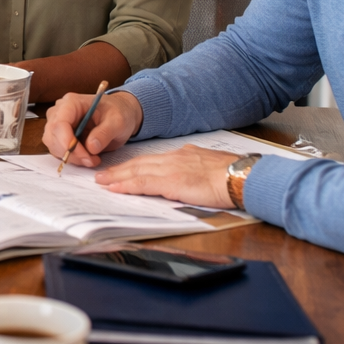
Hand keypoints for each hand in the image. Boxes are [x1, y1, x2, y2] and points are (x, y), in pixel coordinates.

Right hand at [44, 90, 144, 166]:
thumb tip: (91, 147)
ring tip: (93, 158)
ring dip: (72, 158)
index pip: (59, 124)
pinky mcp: (60, 136)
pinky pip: (59, 151)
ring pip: (54, 147)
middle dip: (71, 153)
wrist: (119, 115)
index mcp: (71, 103)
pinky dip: (72, 158)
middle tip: (92, 160)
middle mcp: (59, 112)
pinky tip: (88, 157)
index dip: (67, 142)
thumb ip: (104, 133)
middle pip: (52, 137)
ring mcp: (57, 124)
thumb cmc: (118, 113)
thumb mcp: (118, 121)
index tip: (85, 156)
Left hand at [93, 145, 235, 207]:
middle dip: (119, 169)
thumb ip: (195, 169)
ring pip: (136, 172)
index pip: (153, 160)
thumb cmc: (233, 175)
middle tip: (102, 174)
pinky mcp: (171, 182)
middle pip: (139, 163)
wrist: (242, 176)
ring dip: (116, 177)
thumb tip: (188, 177)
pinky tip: (114, 188)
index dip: (135, 165)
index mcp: (183, 155)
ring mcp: (171, 169)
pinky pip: (142, 183)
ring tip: (101, 181)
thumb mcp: (210, 167)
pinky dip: (126, 186)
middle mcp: (174, 158)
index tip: (122, 169)